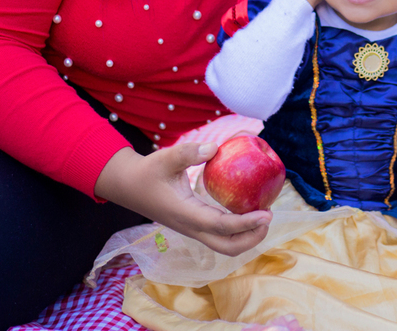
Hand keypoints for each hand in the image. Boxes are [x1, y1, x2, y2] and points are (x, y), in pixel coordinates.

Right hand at [94, 143, 270, 255]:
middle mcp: (192, 227)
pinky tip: (246, 209)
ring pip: (224, 245)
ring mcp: (193, 229)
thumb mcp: (165, 157)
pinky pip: (220, 234)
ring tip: (262, 215)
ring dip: (246, 236)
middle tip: (268, 217)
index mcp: (186, 214)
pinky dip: (237, 229)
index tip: (266, 214)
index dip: (246, 223)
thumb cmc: (148, 172)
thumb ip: (188, 153)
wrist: (129, 186)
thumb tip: (216, 148)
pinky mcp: (194, 225)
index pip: (222, 226)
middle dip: (252, 238)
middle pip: (228, 247)